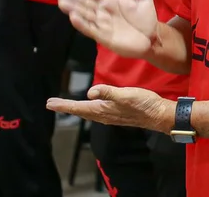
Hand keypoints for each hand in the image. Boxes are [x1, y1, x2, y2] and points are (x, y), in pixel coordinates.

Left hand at [46, 85, 170, 132]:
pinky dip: (88, 109)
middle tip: (52, 104)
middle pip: (80, 111)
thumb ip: (108, 92)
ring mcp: (111, 116)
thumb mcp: (126, 95)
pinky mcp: (117, 114)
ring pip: (88, 112)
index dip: (64, 105)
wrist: (159, 115)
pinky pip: (96, 112)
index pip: (79, 107)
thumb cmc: (143, 104)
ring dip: (76, 108)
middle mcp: (104, 115)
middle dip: (66, 107)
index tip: (50, 104)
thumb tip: (89, 92)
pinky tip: (91, 106)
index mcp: (103, 109)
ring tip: (66, 105)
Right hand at [56, 0, 156, 57]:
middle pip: (84, 2)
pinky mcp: (102, 36)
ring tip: (61, 2)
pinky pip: (90, 29)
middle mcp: (102, 9)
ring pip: (84, 14)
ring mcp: (101, 23)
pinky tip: (73, 17)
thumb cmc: (144, 16)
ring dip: (73, 8)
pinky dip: (81, 24)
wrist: (150, 37)